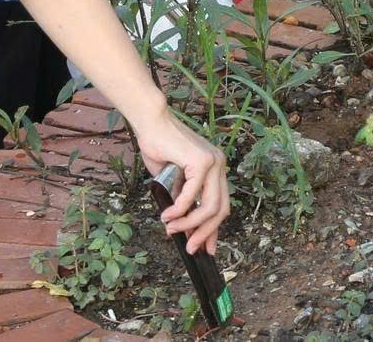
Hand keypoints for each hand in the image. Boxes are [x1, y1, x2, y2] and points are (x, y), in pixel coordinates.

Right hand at [131, 106, 228, 255]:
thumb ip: (182, 199)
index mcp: (216, 168)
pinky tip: (167, 216)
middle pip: (220, 209)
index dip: (213, 229)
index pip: (221, 205)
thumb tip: (182, 225)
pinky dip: (179, 209)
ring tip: (172, 230)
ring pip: (209, 205)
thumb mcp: (174, 180)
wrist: (151, 124)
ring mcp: (213, 162)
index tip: (206, 249)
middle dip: (205, 232)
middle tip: (190, 248)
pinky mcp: (201, 161)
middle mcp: (219, 164)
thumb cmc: (159, 148)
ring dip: (189, 223)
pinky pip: (192, 194)